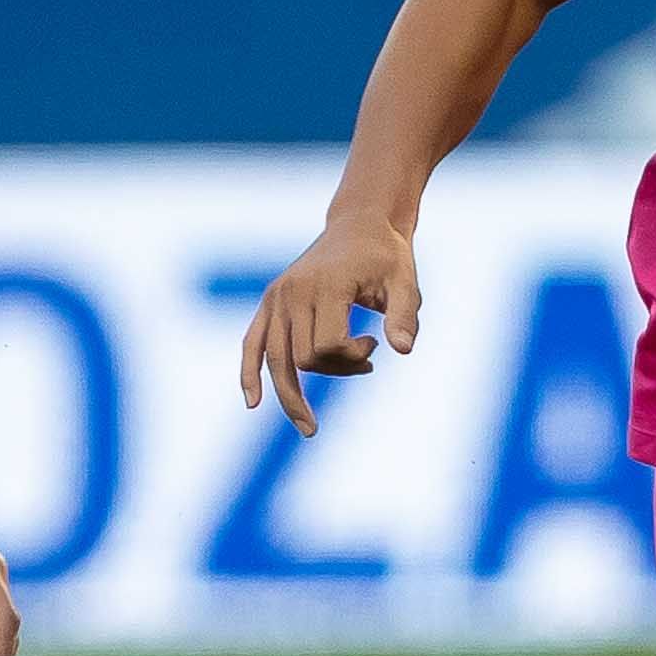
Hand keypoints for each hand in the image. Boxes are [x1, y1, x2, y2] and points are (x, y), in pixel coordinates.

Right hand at [234, 213, 420, 433]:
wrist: (360, 226)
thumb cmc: (386, 257)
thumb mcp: (405, 282)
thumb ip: (404, 316)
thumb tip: (404, 350)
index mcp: (326, 285)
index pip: (328, 345)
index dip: (353, 358)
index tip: (375, 344)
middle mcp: (294, 291)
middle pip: (304, 357)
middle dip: (336, 370)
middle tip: (367, 360)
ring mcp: (277, 297)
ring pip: (278, 360)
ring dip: (292, 397)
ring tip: (310, 429)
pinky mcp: (270, 301)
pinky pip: (252, 343)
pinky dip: (249, 373)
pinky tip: (252, 403)